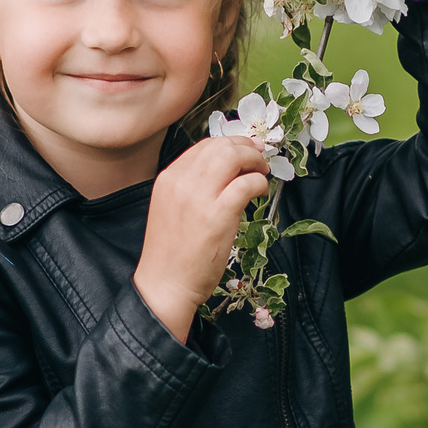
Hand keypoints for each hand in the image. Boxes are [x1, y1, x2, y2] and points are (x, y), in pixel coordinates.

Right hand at [135, 135, 275, 342]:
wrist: (166, 283)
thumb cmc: (172, 252)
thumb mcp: (172, 208)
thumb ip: (192, 187)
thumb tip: (226, 172)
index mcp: (168, 178)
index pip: (203, 146)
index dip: (229, 143)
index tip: (244, 150)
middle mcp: (181, 181)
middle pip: (221, 146)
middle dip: (246, 147)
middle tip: (260, 158)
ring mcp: (199, 196)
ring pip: (234, 157)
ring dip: (255, 160)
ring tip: (262, 173)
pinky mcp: (218, 214)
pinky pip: (246, 184)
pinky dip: (259, 182)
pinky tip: (261, 192)